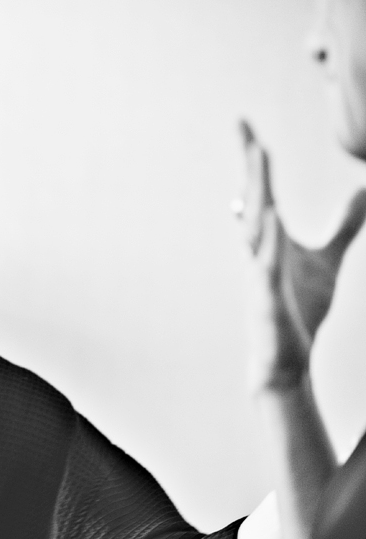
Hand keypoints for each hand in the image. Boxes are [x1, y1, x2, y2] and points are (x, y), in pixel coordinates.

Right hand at [234, 120, 365, 389]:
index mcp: (271, 237)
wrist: (288, 357)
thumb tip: (363, 187)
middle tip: (242, 126)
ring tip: (259, 157)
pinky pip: (265, 264)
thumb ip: (345, 222)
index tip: (245, 124)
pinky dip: (267, 241)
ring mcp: (259, 272)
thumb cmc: (300, 308)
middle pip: (252, 197)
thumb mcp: (331, 257)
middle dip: (249, 163)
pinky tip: (271, 217)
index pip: (260, 189)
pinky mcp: (267, 296)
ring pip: (255, 225)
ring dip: (256, 191)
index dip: (254, 157)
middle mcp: (259, 249)